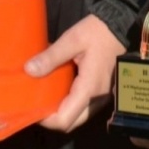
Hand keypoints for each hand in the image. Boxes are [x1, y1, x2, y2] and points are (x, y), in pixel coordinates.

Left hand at [25, 14, 123, 132]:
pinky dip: (71, 104)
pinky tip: (61, 89)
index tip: (32, 109)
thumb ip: (50, 56)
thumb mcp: (72, 39)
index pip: (65, 120)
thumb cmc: (97, 32)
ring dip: (63, 112)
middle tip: (38, 104)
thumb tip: (28, 70)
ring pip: (79, 117)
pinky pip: (85, 107)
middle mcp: (97, 98)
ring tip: (47, 97)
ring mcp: (102, 96)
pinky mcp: (103, 91)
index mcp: (89, 89)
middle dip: (53, 119)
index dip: (46, 120)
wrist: (119, 25)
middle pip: (72, 123)